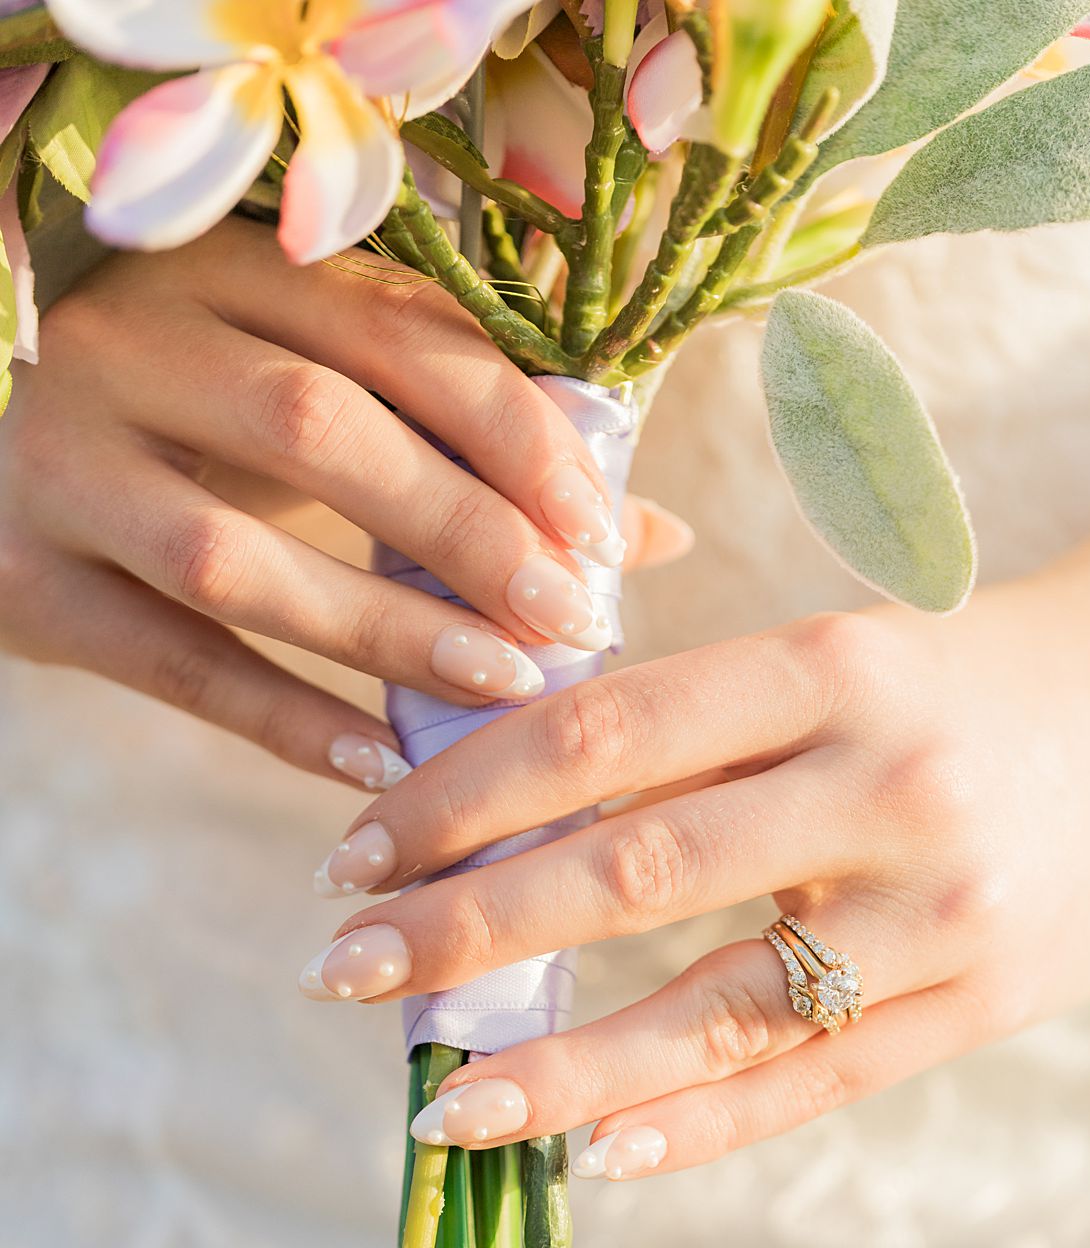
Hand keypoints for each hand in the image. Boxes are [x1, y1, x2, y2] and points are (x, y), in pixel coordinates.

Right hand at [0, 216, 687, 787]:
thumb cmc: (194, 433)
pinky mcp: (27, 583)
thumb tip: (652, 537)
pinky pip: (174, 665)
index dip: (513, 431)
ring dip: (390, 630)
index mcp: (220, 271)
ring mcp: (64, 467)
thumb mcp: (310, 402)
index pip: (395, 331)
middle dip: (469, 531)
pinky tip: (384, 760)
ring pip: (239, 562)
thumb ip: (464, 451)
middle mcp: (129, 349)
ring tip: (507, 684)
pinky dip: (286, 718)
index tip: (603, 528)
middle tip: (573, 615)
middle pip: (322, 431)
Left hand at [296, 495, 1089, 1173]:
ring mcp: (941, 907)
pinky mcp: (982, 1003)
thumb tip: (503, 819)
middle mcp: (885, 784)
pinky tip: (596, 1156)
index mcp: (832, 666)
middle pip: (633, 869)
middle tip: (341, 969)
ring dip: (561, 1068)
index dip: (460, 799)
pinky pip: (814, 1081)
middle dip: (466, 928)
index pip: (602, 733)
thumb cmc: (965, 687)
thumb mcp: (841, 662)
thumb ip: (696, 734)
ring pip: (716, 1007)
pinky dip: (696, 1125)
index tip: (357, 853)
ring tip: (442, 1104)